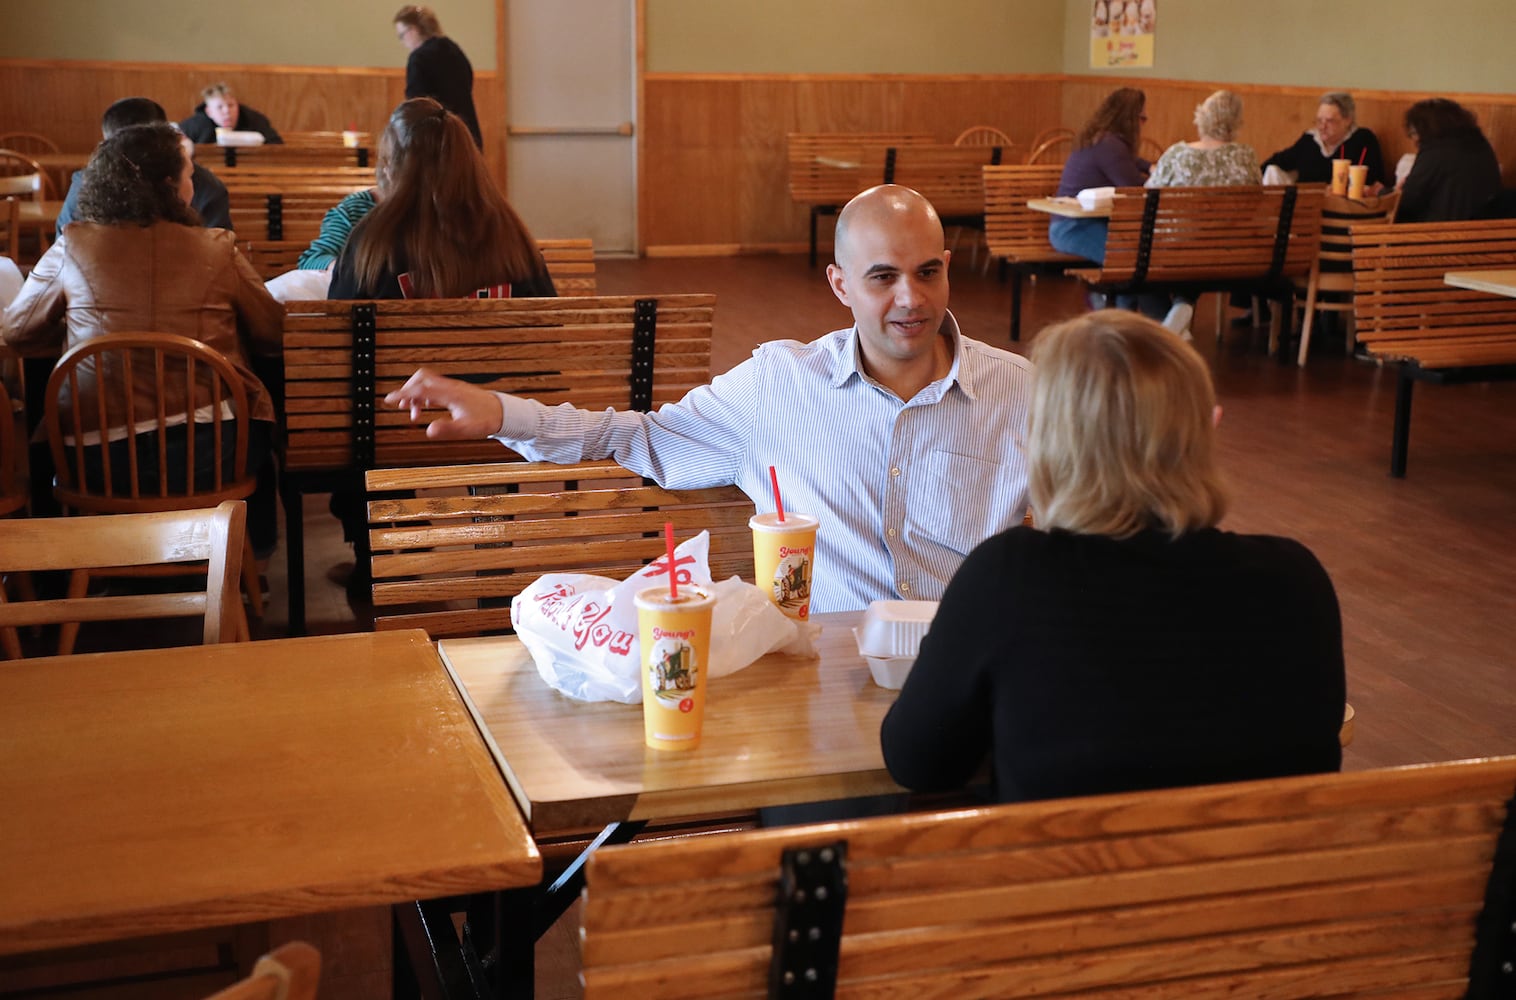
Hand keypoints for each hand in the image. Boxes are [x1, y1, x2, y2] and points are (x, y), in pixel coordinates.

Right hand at [384, 367, 503, 439]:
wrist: (504, 413)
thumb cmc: (486, 420)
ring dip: (416, 394)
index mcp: (449, 394)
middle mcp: (450, 387)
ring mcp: (452, 388)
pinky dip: (424, 396)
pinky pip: (434, 388)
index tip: (388, 400)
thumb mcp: (466, 429)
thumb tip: (428, 430)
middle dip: (407, 390)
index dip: (403, 394)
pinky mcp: (455, 391)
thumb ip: (447, 429)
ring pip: (427, 382)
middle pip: (421, 378)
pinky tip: (423, 407)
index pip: (420, 389)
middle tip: (400, 405)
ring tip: (412, 412)